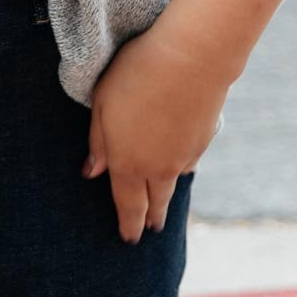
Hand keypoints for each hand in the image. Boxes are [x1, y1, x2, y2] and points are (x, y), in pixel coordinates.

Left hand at [80, 21, 228, 243]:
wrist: (191, 58)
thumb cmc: (137, 73)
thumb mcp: (102, 102)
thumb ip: (98, 141)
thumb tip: (92, 171)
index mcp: (128, 162)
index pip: (127, 204)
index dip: (127, 223)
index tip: (128, 239)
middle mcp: (158, 168)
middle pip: (154, 203)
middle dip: (149, 219)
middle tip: (149, 231)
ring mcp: (184, 157)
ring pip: (173, 184)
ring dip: (166, 196)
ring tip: (162, 202)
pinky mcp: (203, 141)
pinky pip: (188, 163)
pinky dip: (181, 167)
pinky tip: (180, 162)